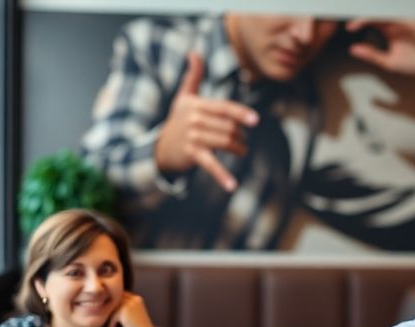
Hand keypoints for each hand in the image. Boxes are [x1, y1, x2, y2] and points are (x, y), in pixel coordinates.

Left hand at [107, 292, 163, 326]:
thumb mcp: (133, 314)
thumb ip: (125, 308)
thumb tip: (110, 306)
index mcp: (137, 299)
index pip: (121, 297)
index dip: (114, 306)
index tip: (109, 316)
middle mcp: (134, 299)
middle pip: (115, 302)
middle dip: (109, 312)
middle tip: (104, 321)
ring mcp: (129, 304)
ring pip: (112, 310)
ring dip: (109, 321)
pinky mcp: (123, 312)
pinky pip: (112, 318)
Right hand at [154, 52, 259, 191]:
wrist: (159, 147)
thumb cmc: (177, 120)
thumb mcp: (184, 98)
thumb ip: (193, 76)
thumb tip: (194, 53)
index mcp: (198, 105)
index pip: (224, 108)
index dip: (241, 113)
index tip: (255, 120)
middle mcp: (195, 119)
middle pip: (229, 127)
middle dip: (240, 135)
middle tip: (242, 141)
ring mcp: (193, 137)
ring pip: (226, 142)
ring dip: (239, 149)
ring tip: (242, 151)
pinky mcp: (192, 154)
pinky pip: (211, 165)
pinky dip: (222, 176)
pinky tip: (232, 186)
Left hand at [345, 19, 414, 89]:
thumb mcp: (389, 62)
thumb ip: (372, 55)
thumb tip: (353, 49)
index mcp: (389, 31)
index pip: (371, 21)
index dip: (359, 22)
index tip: (348, 28)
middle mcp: (396, 24)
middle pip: (376, 14)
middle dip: (361, 16)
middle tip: (348, 22)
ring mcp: (405, 22)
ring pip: (384, 14)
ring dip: (369, 17)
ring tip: (357, 23)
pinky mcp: (414, 23)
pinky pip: (396, 18)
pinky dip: (384, 19)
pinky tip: (375, 24)